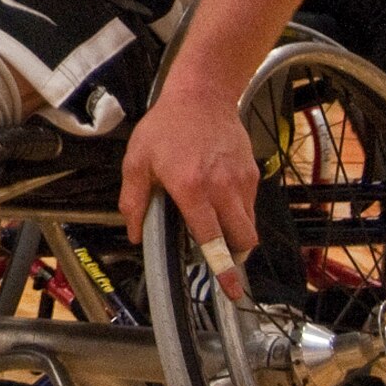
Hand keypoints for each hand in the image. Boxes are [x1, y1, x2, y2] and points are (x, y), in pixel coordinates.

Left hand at [118, 89, 258, 301]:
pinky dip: (239, 212)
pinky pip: (251, 205)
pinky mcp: (252, 173)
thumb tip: (135, 232)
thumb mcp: (137, 161)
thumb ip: (134, 200)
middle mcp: (222, 188)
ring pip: (250, 225)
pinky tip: (219, 201)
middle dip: (234, 256)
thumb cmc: (167, 126)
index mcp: (192, 189)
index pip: (211, 238)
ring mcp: (241, 181)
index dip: (222, 267)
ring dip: (237, 235)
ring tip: (216, 228)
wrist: (201, 96)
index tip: (231, 289)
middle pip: (243, 239)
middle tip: (220, 259)